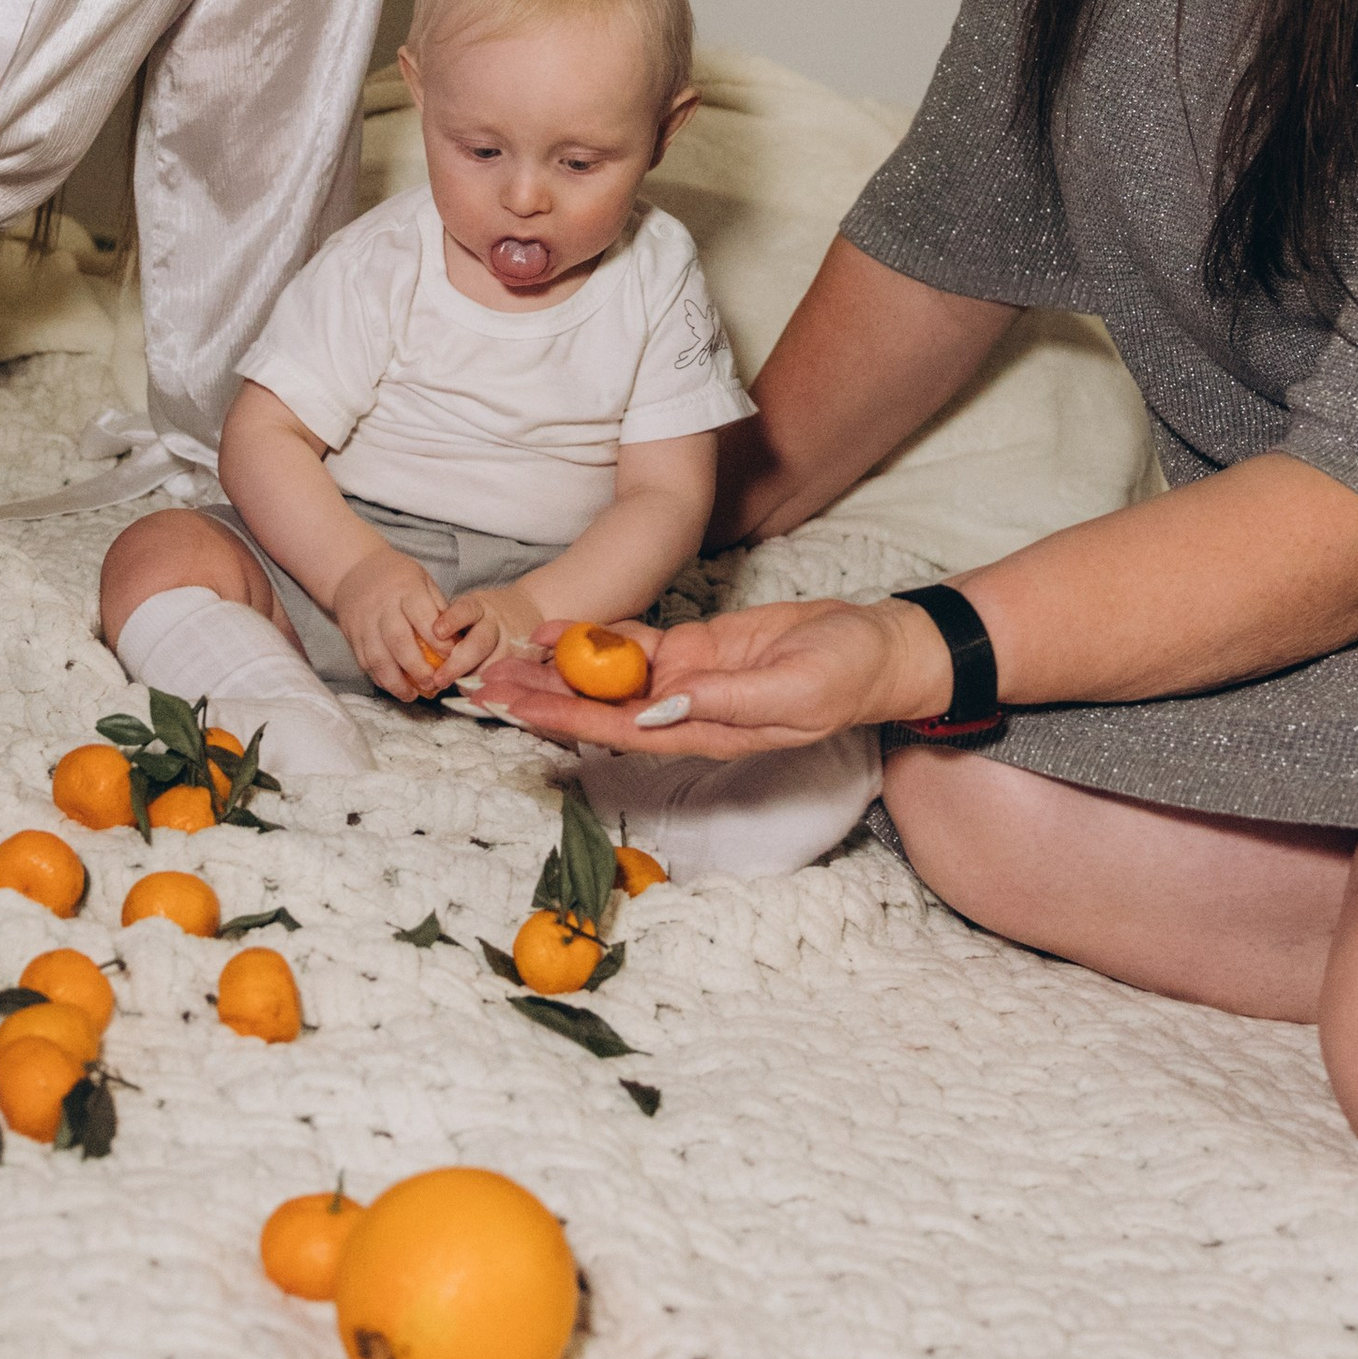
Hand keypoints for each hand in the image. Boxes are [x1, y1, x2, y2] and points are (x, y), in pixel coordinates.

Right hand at [330, 544, 451, 699]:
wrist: (352, 570)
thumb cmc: (397, 577)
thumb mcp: (422, 580)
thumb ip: (438, 607)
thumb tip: (456, 639)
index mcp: (405, 590)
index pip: (423, 617)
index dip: (439, 640)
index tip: (452, 657)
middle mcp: (382, 607)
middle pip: (399, 641)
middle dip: (417, 668)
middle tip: (433, 684)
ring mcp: (364, 623)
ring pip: (378, 657)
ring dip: (396, 681)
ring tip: (413, 695)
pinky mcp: (352, 636)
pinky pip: (365, 663)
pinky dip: (380, 679)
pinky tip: (395, 688)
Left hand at [425, 577, 546, 681]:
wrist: (531, 610)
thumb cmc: (487, 616)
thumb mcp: (470, 610)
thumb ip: (450, 627)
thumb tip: (420, 653)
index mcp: (479, 607)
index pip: (465, 610)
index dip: (452, 620)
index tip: (437, 631)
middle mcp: (496, 624)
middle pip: (479, 644)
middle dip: (457, 664)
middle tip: (438, 679)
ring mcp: (511, 644)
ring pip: (491, 667)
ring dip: (470, 682)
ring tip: (453, 690)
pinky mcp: (522, 662)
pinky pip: (502, 682)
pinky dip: (486, 691)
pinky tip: (474, 695)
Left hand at [473, 595, 946, 760]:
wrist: (876, 646)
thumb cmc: (847, 674)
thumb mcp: (795, 689)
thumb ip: (729, 699)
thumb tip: (664, 704)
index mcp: (706, 730)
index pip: (620, 730)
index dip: (565, 719)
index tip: (517, 710)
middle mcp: (684, 710)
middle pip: (598, 707)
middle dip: (539, 696)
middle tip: (480, 684)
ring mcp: (686, 679)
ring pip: (607, 676)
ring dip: (555, 668)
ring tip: (499, 656)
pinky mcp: (696, 649)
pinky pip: (633, 645)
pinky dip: (593, 636)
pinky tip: (553, 628)